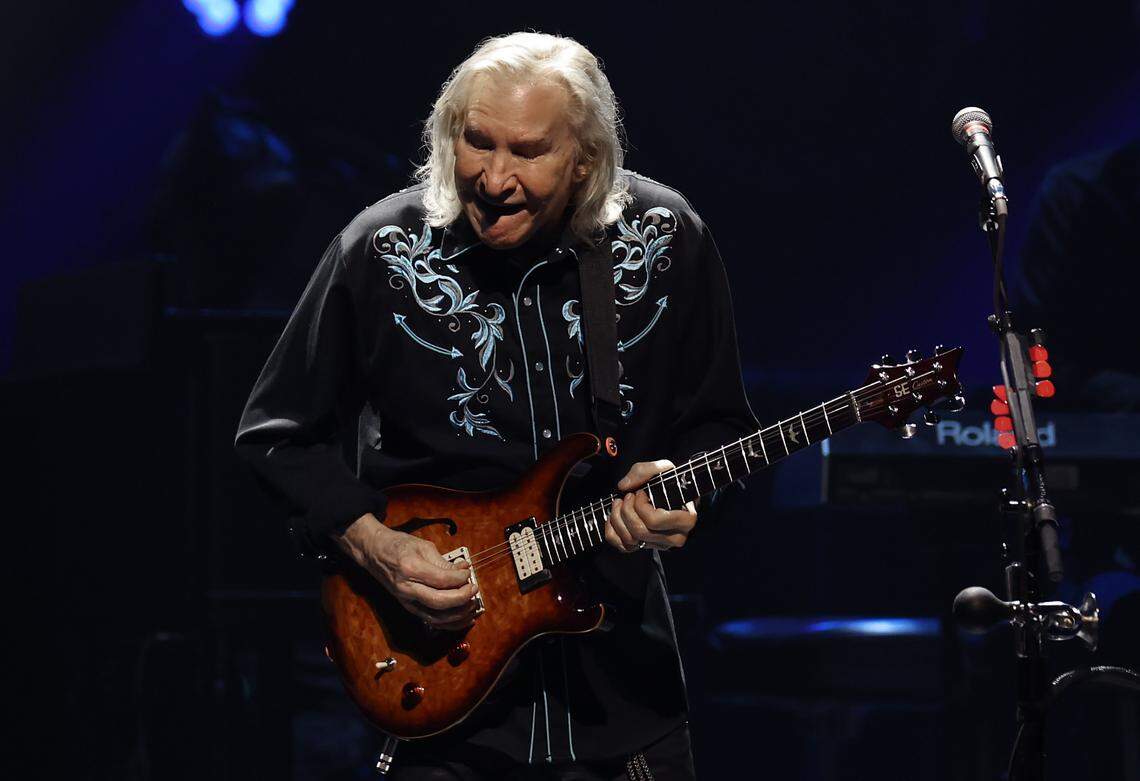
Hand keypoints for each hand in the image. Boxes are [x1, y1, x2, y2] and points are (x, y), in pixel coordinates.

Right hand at [331, 514, 477, 629]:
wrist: (374, 552)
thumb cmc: (398, 545)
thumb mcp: (423, 546)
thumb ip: (444, 562)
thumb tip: (464, 571)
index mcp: (410, 569)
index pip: (441, 580)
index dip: (460, 579)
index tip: (469, 573)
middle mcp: (407, 589)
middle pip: (439, 602)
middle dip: (462, 598)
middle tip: (474, 590)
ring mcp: (406, 601)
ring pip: (436, 618)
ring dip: (459, 615)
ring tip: (472, 605)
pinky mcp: (409, 608)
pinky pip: (432, 621)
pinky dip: (450, 623)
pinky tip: (463, 617)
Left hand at [604, 460, 697, 552]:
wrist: (670, 494)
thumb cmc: (670, 483)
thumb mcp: (662, 469)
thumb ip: (643, 471)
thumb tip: (624, 486)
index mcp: (686, 519)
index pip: (654, 521)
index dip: (640, 506)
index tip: (639, 493)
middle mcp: (676, 537)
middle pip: (640, 531)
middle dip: (626, 511)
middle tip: (626, 497)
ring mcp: (660, 545)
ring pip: (631, 540)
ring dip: (617, 519)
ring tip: (619, 504)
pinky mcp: (647, 548)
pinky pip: (623, 547)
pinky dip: (612, 532)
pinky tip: (614, 517)